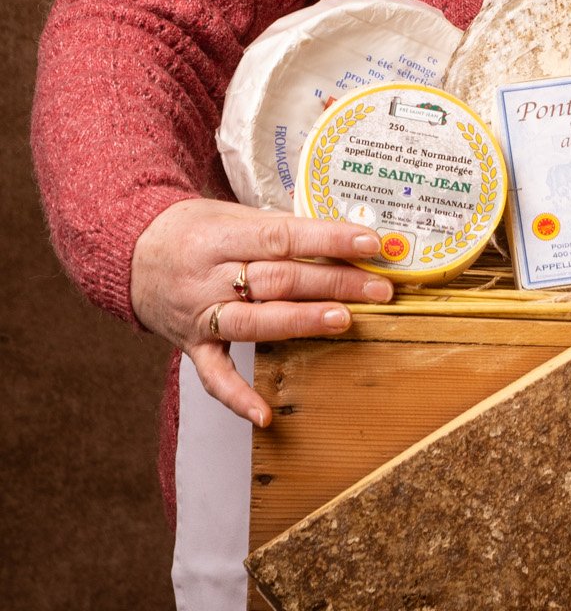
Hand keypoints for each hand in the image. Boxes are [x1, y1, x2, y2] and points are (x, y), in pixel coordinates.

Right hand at [130, 199, 393, 426]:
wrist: (133, 253)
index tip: (371, 243)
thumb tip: (344, 237)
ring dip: (302, 322)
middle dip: (333, 283)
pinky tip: (265, 415)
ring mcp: (199, 314)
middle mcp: (209, 276)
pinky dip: (238, 397)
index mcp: (223, 236)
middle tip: (378, 288)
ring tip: (345, 321)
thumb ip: (280, 229)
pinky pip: (214, 376)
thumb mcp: (235, 215)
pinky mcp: (191, 345)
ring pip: (255, 322)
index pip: (283, 237)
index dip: (329, 239)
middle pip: (278, 280)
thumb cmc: (197, 229)